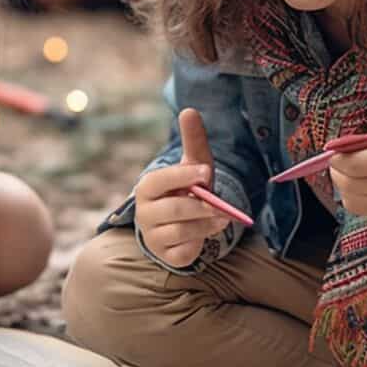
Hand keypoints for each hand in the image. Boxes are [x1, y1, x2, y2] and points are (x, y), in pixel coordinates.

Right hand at [135, 108, 231, 267]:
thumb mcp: (194, 165)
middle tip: (219, 205)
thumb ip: (193, 140)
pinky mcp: (166, 256)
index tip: (206, 173)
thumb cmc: (188, 189)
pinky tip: (207, 234)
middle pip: (174, 210)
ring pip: (183, 232)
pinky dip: (200, 243)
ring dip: (207, 225)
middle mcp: (144, 212)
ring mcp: (152, 236)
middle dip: (202, 207)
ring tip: (221, 218)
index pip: (160, 180)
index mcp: (147, 187)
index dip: (184, 176)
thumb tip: (189, 110)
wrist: (183, 223)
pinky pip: (184, 252)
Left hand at [328, 124, 366, 220]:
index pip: (354, 165)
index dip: (337, 158)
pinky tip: (360, 185)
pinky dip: (353, 197)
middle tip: (340, 159)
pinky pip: (360, 209)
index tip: (334, 150)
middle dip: (337, 170)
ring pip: (350, 200)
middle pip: (348, 184)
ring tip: (350, 172)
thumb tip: (343, 150)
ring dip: (342, 185)